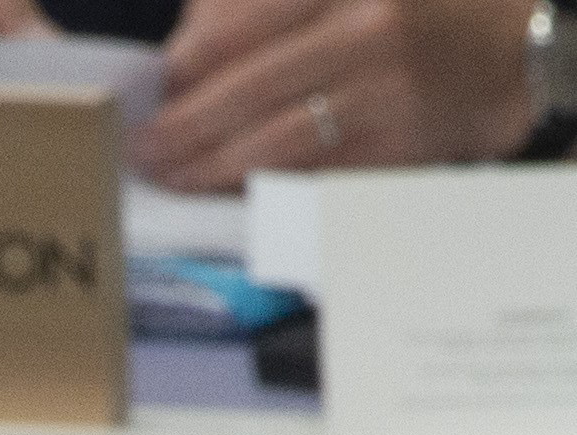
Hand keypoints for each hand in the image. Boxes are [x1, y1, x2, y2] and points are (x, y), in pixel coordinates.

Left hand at [131, 0, 537, 188]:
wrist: (513, 47)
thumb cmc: (410, 11)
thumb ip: (263, 8)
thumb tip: (185, 54)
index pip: (241, 27)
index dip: (188, 64)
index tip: (158, 87)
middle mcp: (366, 34)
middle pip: (250, 91)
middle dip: (185, 128)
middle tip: (143, 151)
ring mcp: (387, 95)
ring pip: (278, 143)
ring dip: (212, 168)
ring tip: (172, 177)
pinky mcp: (402, 147)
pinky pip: (317, 176)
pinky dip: (266, 188)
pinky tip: (229, 194)